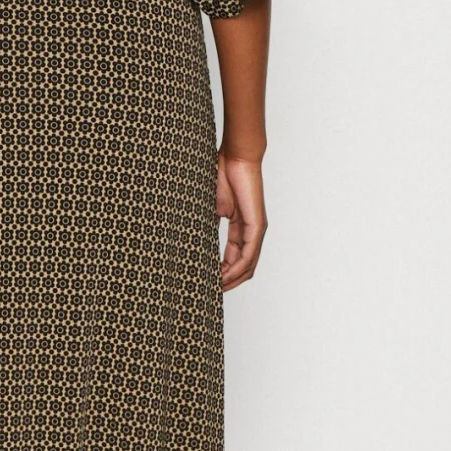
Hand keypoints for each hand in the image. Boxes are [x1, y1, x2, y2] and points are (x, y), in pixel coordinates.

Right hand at [216, 151, 266, 289]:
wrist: (236, 157)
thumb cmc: (223, 176)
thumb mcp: (210, 207)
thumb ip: (207, 226)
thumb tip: (193, 243)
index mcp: (241, 228)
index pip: (235, 258)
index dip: (223, 273)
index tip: (209, 283)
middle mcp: (252, 232)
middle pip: (244, 267)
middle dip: (229, 281)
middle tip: (212, 293)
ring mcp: (256, 230)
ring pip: (248, 265)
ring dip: (232, 279)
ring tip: (216, 289)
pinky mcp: (257, 225)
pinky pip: (249, 254)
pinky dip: (237, 268)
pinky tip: (224, 276)